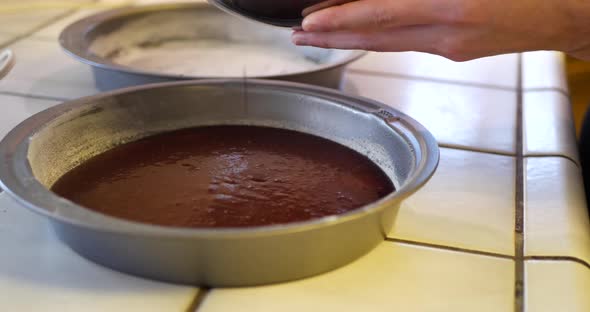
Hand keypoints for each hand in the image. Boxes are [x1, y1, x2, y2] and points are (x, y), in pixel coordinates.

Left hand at [292, 0, 589, 60]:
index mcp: (451, 7)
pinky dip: (379, 39)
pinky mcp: (455, 52)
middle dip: (332, 37)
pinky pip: (407, 44)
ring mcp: (450, 47)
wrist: (573, 11)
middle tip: (297, 34)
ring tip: (318, 37)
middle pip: (374, 38)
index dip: (340, 19)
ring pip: (387, 45)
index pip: (379, 15)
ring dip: (350, 41)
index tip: (309, 21)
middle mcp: (445, 33)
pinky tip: (364, 33)